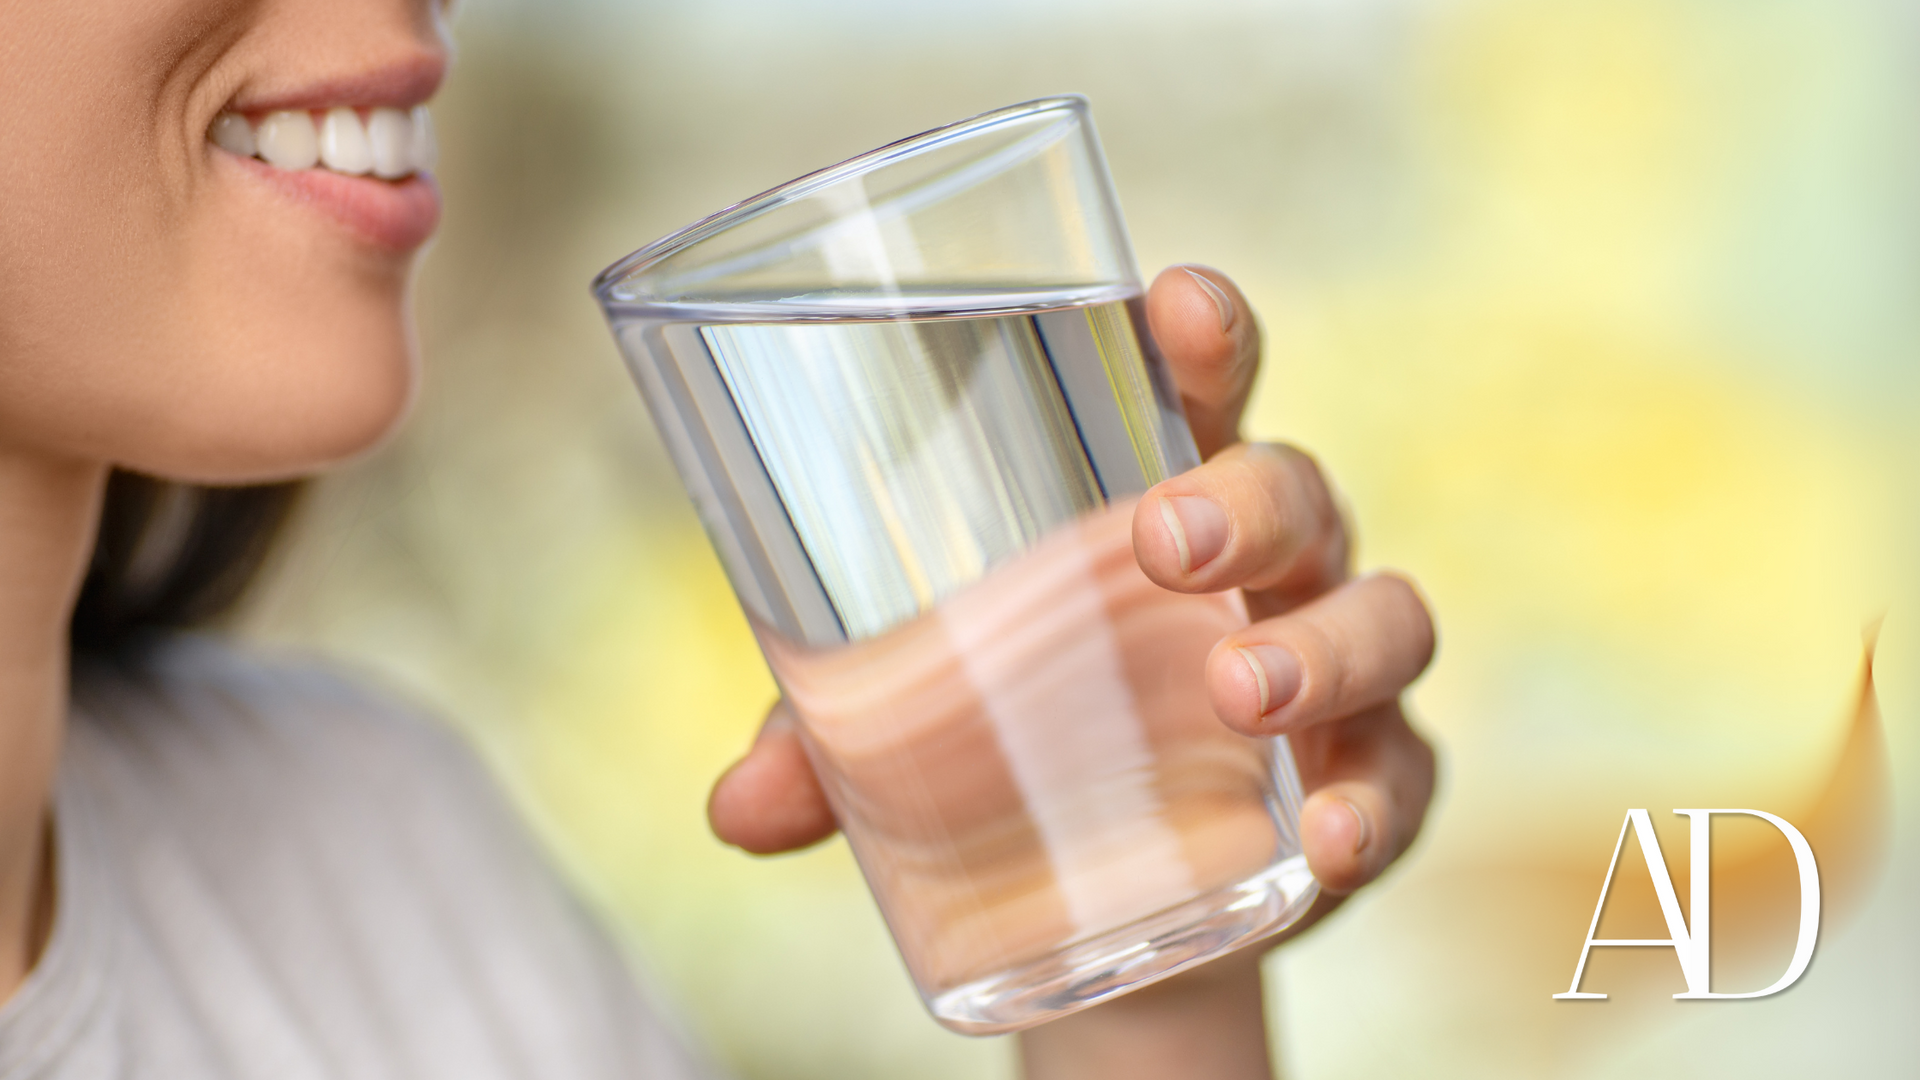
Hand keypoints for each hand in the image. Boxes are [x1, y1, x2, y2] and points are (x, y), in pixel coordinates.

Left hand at [705, 266, 1436, 1077]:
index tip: (1173, 305)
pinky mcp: (1367, 785)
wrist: (1115, 900)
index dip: (1201, 332)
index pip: (1196, 387)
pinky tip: (1327, 846)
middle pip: (1294, 486)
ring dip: (1320, 644)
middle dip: (1244, 497)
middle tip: (1163, 539)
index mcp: (1157, 500)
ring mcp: (1331, 674)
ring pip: (1384, 614)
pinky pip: (1406, 777)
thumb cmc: (1016, 748)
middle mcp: (1265, 568)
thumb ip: (828, 747)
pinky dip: (1376, 806)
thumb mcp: (911, 733)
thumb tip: (736, 810)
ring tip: (1238, 690)